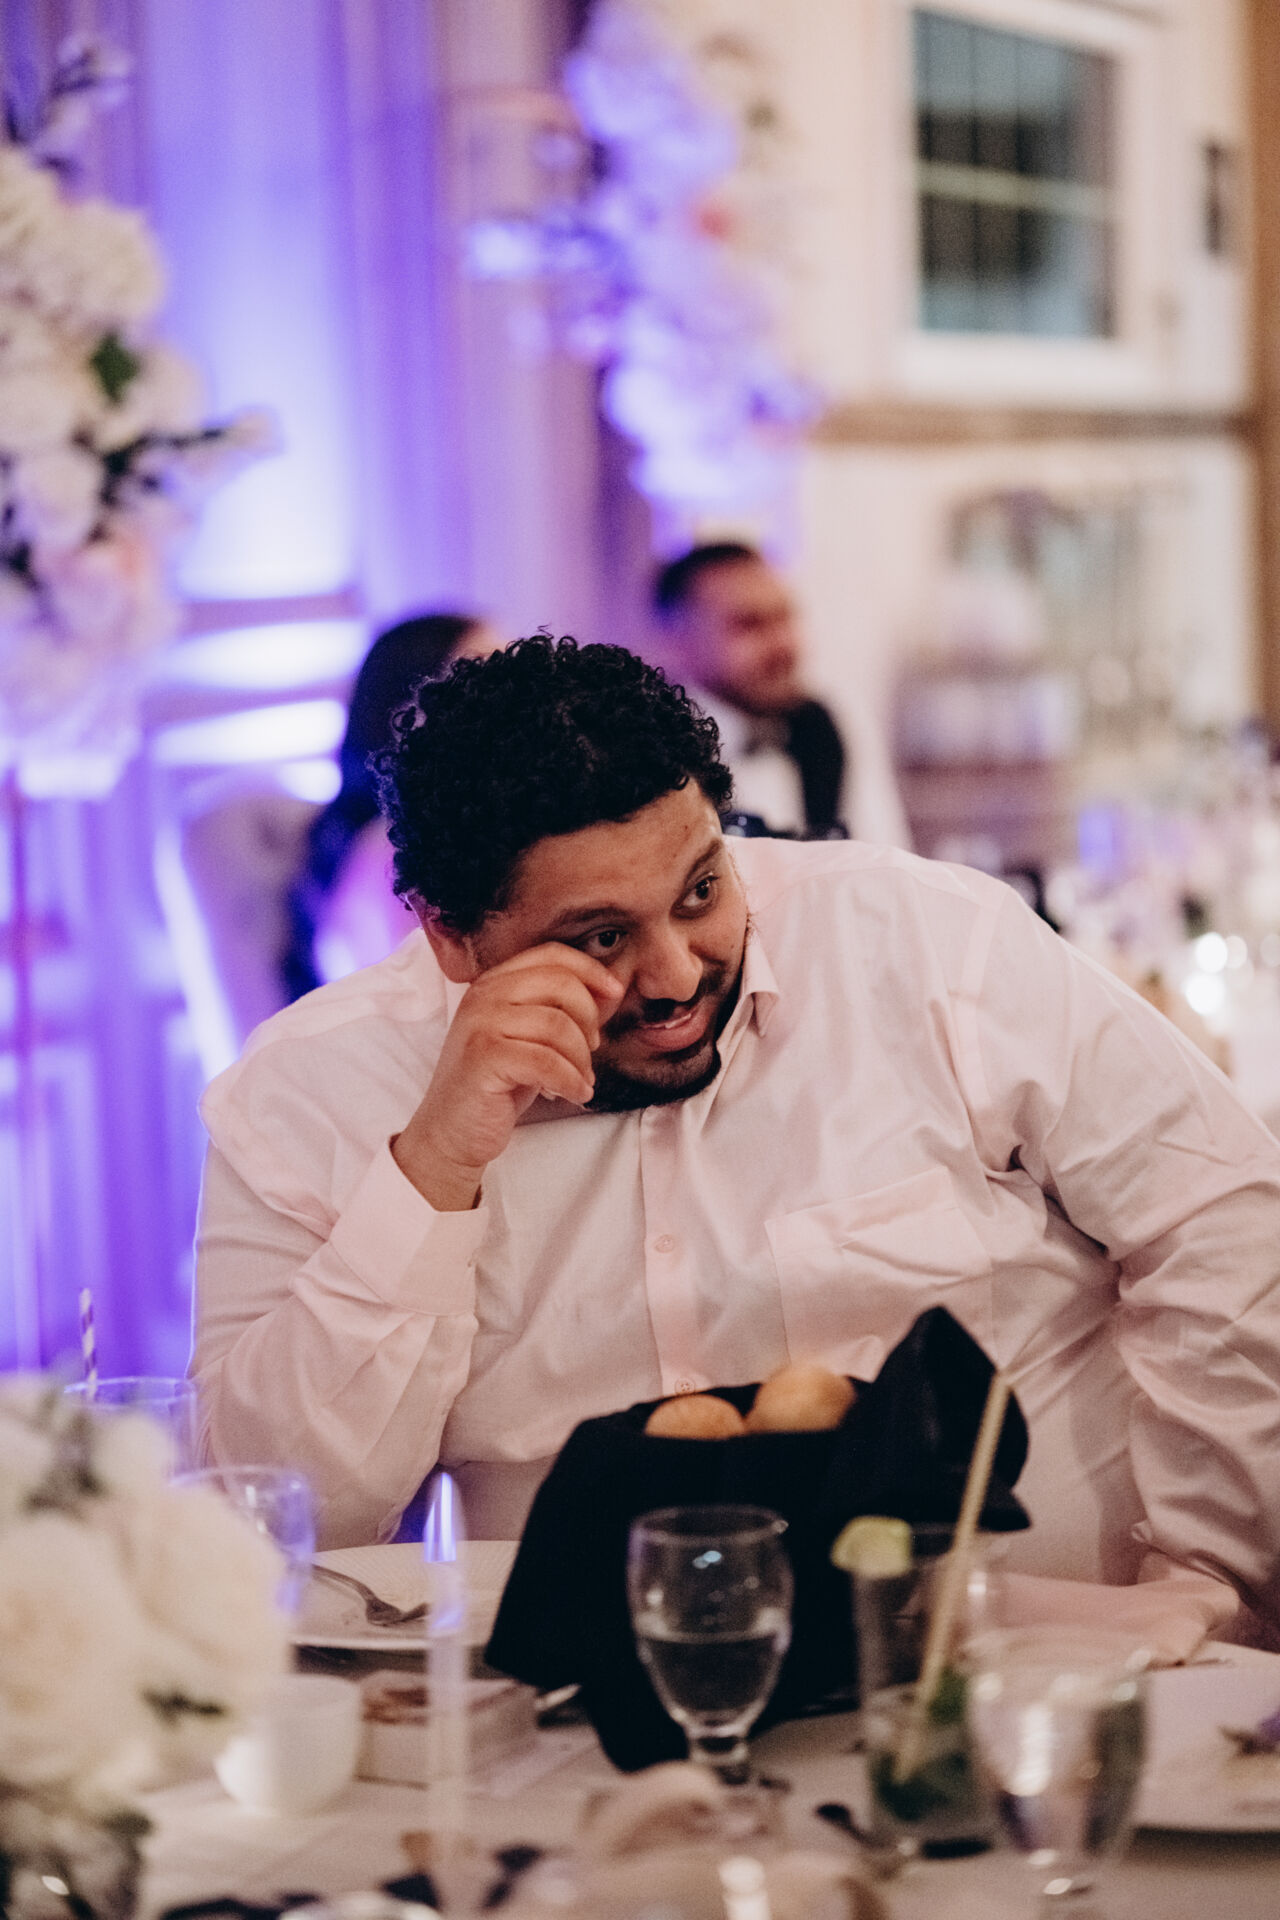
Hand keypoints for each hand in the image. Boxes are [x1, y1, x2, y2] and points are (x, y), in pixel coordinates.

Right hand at [393, 944, 622, 1210]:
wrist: (453, 1130)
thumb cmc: (498, 1083)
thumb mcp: (528, 1036)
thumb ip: (557, 1009)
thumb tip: (609, 990)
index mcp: (494, 982)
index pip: (551, 954)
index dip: (590, 970)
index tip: (614, 994)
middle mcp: (484, 995)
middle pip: (561, 984)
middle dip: (589, 1020)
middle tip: (590, 1051)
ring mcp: (480, 1024)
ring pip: (558, 1026)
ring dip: (581, 1059)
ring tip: (580, 1081)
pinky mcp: (483, 1058)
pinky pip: (547, 1062)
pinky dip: (571, 1081)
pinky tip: (573, 1095)